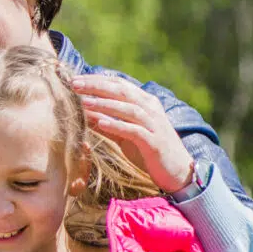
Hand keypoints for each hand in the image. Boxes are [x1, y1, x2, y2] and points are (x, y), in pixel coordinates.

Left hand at [72, 74, 196, 194]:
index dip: (97, 80)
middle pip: (122, 91)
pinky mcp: (155, 143)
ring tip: (83, 103)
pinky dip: (118, 126)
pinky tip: (101, 124)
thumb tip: (83, 113)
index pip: (119, 83)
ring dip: (104, 104)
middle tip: (74, 84)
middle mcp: (151, 109)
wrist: (178, 172)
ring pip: (128, 109)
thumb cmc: (148, 151)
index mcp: (145, 102)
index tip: (75, 79)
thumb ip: (108, 122)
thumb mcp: (125, 134)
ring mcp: (154, 125)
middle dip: (97, 86)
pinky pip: (135, 131)